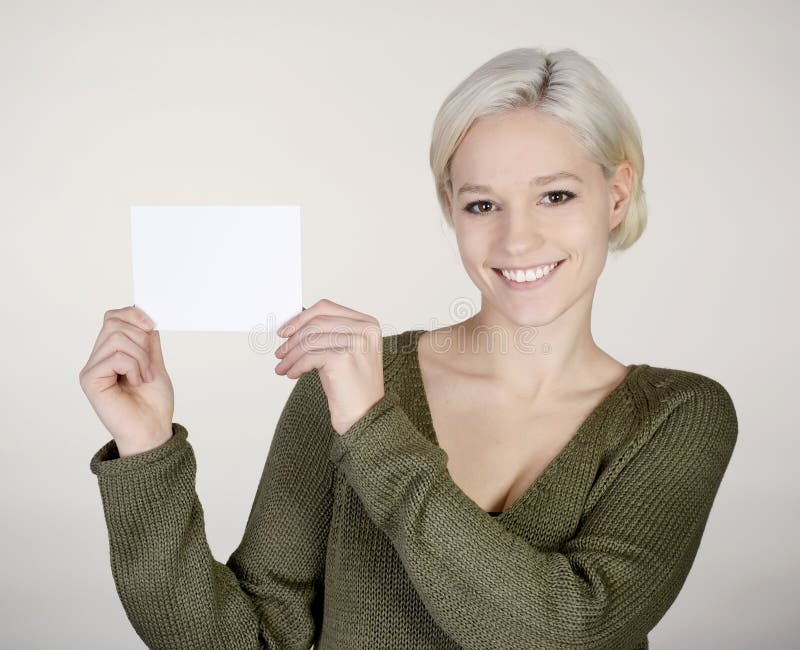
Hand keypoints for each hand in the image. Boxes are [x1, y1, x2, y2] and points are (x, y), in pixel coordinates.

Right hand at [79, 305, 174, 456]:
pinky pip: (115, 356)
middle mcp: (98, 358)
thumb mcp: (155, 362)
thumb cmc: (153, 402)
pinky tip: (137, 382)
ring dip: (141, 356)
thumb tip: (144, 315)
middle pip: (114, 323)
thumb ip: (148, 340)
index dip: (133, 314)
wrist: (152, 430)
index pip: (113, 317)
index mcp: (112, 352)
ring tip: (145, 376)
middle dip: (141, 338)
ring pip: (117, 337)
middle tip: (149, 364)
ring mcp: (92, 368)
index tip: (152, 325)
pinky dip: (134, 366)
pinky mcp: (90, 380)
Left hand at [274, 299, 384, 434]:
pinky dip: (296, 365)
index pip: (327, 308)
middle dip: (293, 338)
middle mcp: (365, 330)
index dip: (301, 318)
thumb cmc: (352, 386)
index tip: (285, 330)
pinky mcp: (344, 357)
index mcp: (367, 323)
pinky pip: (310, 356)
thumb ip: (326, 334)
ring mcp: (356, 342)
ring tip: (283, 367)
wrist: (365, 415)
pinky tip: (292, 374)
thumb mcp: (341, 352)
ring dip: (291, 355)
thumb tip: (295, 323)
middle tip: (280, 352)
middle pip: (316, 322)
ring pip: (310, 340)